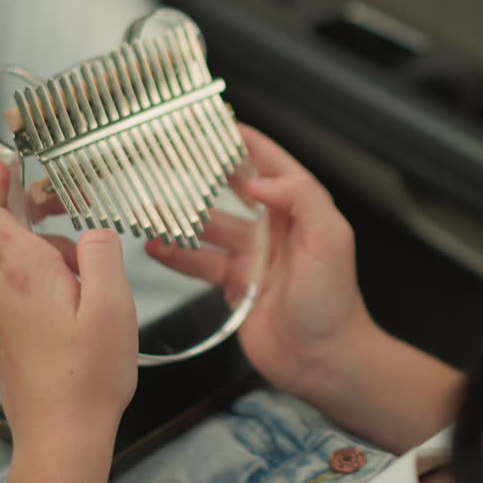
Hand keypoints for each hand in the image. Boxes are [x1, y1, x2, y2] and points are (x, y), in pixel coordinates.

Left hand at [0, 158, 137, 449]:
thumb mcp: (113, 305)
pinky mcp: (3, 337)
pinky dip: (42, 281)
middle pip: (1, 233)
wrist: (61, 438)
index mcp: (22, 273)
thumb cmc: (90, 376)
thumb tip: (92, 233)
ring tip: (89, 275)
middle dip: (33, 213)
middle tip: (67, 207)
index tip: (6, 161)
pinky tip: (77, 304)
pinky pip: (17, 291)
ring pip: (12, 263)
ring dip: (45, 252)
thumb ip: (102, 253)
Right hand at [145, 125, 378, 399]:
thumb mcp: (330, 239)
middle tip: (168, 156)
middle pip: (232, 189)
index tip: (216, 121)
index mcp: (300, 210)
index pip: (270, 163)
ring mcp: (253, 257)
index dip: (245, 141)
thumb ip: (300, 198)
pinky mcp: (236, 285)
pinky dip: (176, 254)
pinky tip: (154, 246)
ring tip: (148, 204)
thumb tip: (259, 179)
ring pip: (209, 226)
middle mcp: (274, 229)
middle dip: (202, 172)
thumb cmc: (334, 304)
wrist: (324, 361)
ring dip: (180, 215)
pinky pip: (200, 262)